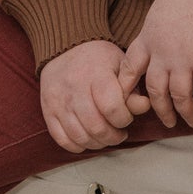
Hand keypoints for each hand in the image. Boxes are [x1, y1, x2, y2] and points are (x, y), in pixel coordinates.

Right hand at [39, 39, 147, 153]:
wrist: (65, 47)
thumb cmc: (98, 59)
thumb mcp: (120, 65)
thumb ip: (132, 88)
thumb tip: (144, 106)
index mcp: (96, 74)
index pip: (112, 108)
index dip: (124, 119)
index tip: (126, 117)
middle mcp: (74, 88)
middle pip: (96, 127)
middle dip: (113, 136)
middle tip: (119, 133)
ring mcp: (59, 101)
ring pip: (80, 136)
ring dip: (98, 143)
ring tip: (105, 136)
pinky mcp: (48, 110)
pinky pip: (62, 139)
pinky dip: (78, 145)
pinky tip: (88, 138)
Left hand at [116, 0, 192, 130]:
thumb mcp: (162, 7)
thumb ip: (158, 28)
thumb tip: (160, 37)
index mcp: (148, 36)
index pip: (129, 67)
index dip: (126, 87)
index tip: (126, 101)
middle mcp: (162, 51)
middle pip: (154, 89)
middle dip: (160, 109)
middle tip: (166, 121)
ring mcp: (183, 56)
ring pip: (179, 95)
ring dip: (185, 112)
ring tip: (190, 122)